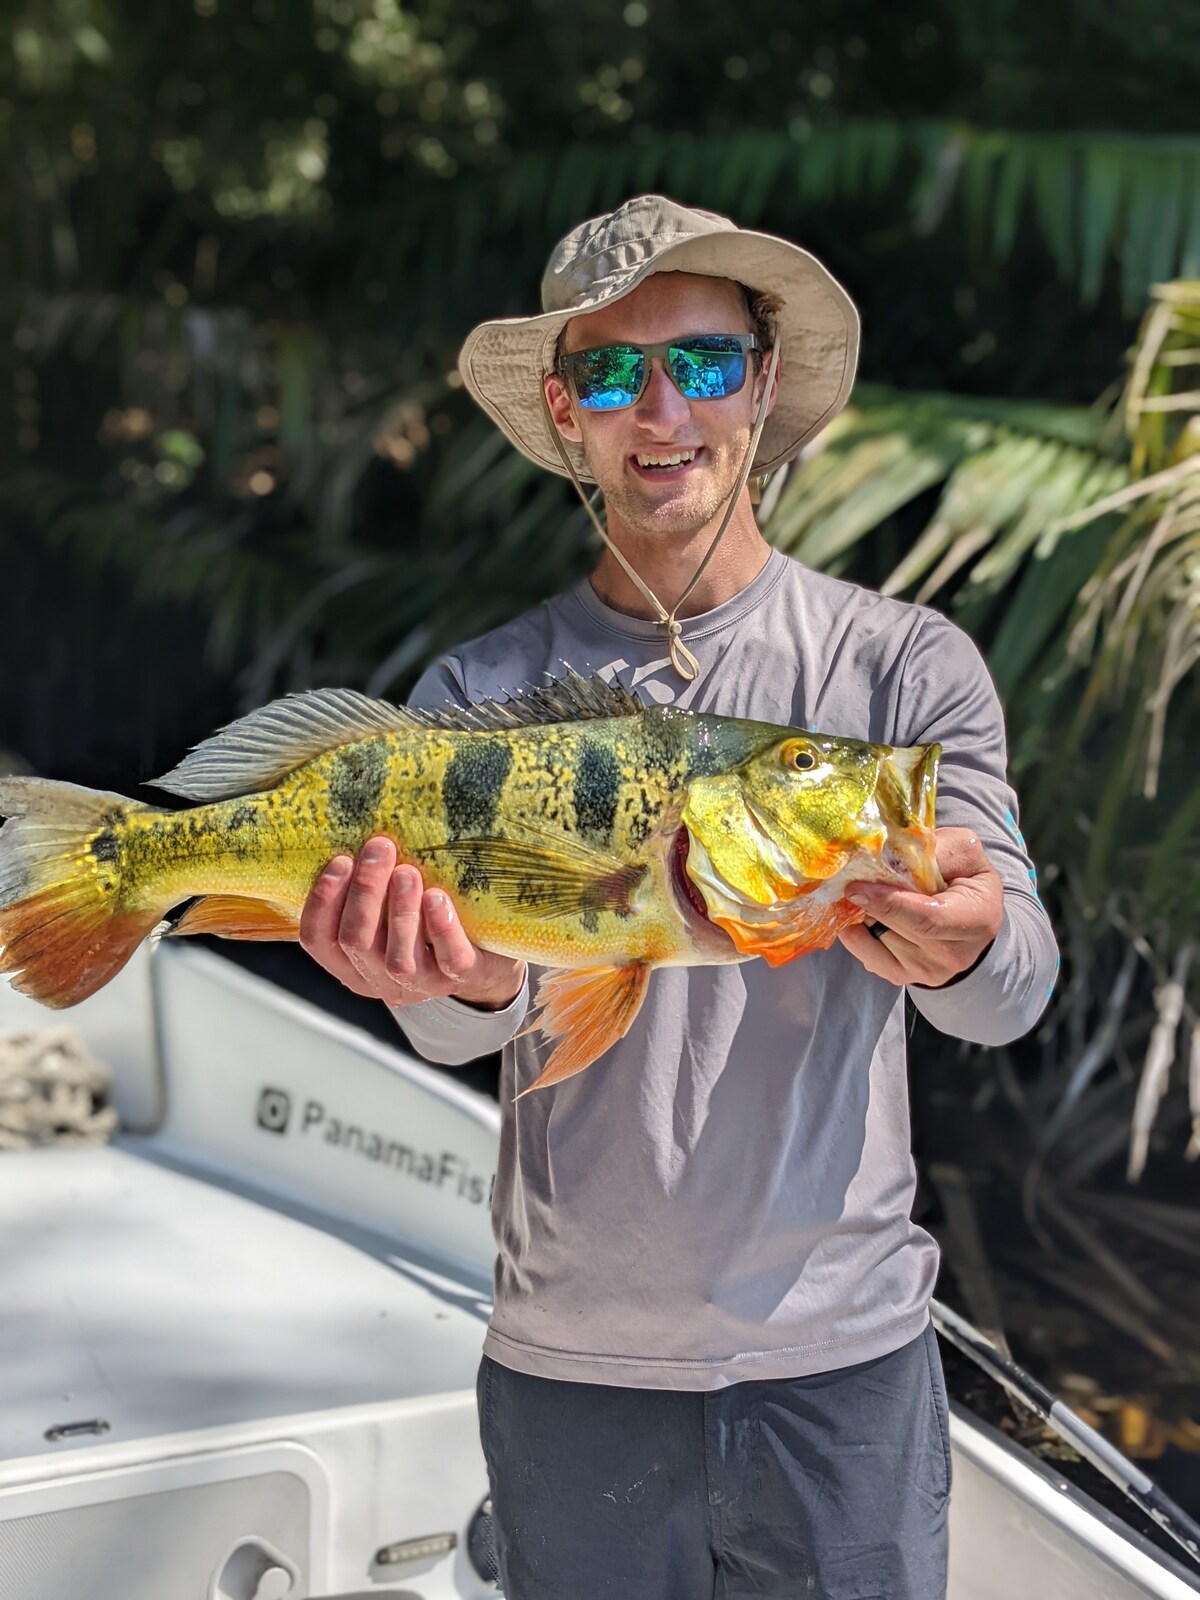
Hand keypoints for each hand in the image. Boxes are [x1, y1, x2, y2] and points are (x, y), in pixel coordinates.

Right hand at [299, 836, 525, 1010]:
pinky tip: (437, 897)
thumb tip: (359, 842)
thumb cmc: (427, 927)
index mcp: (352, 964)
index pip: (319, 941)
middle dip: (364, 891)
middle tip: (380, 849)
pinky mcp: (462, 978)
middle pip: (355, 941)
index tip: (340, 860)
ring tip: (408, 872)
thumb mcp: (387, 915)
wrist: (487, 960)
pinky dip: (440, 927)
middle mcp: (380, 980)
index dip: (322, 902)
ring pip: (397, 957)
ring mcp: (421, 984)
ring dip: (399, 909)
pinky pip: (449, 959)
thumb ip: (369, 892)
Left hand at [836, 827, 1003, 987]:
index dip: (890, 903)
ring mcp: (928, 971)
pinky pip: (868, 956)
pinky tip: (861, 915)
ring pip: (879, 942)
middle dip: (869, 905)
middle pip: (898, 931)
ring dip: (863, 916)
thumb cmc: (964, 877)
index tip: (857, 887)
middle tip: (847, 882)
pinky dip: (856, 934)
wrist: (968, 916)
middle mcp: (955, 954)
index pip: (928, 919)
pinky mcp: (904, 977)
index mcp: (977, 920)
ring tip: (863, 895)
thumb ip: (936, 850)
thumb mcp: (963, 851)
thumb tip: (892, 852)